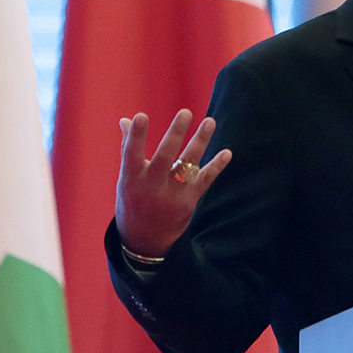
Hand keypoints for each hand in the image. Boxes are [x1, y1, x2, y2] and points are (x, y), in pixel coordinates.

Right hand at [114, 109, 231, 258]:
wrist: (145, 240)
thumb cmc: (133, 200)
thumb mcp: (126, 179)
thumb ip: (129, 149)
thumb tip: (125, 120)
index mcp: (131, 179)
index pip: (131, 154)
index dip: (136, 136)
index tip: (140, 116)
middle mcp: (152, 186)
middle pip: (165, 157)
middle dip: (175, 134)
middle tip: (186, 112)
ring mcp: (171, 195)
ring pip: (188, 165)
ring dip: (200, 142)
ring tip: (210, 121)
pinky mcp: (188, 202)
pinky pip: (204, 181)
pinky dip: (216, 167)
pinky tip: (227, 153)